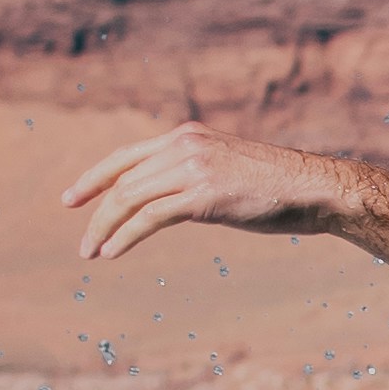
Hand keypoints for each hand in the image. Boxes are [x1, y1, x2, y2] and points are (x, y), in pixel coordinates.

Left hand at [64, 126, 350, 261]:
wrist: (315, 188)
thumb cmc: (279, 187)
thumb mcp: (228, 171)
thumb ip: (196, 177)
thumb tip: (174, 202)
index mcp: (187, 136)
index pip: (126, 156)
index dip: (95, 178)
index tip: (73, 199)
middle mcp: (185, 145)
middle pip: (123, 180)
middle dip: (95, 211)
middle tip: (81, 241)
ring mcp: (194, 168)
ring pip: (130, 198)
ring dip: (104, 229)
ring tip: (92, 253)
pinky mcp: (203, 195)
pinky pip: (150, 217)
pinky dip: (125, 236)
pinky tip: (113, 252)